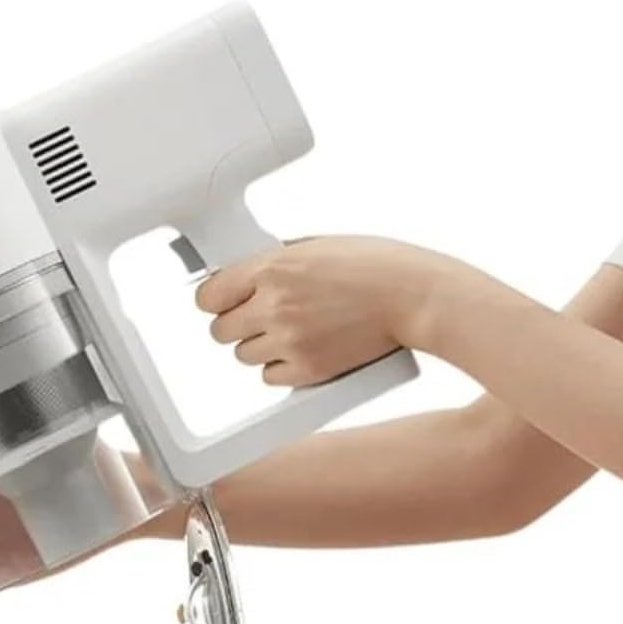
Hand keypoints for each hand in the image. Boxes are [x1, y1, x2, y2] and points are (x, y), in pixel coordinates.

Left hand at [196, 236, 459, 386]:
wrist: (414, 296)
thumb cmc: (376, 265)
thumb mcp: (316, 246)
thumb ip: (276, 262)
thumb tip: (244, 275)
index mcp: (273, 267)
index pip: (208, 296)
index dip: (216, 299)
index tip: (224, 301)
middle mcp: (275, 305)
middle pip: (221, 331)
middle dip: (237, 324)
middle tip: (258, 318)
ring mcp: (290, 340)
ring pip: (244, 356)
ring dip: (260, 346)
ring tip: (289, 332)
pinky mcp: (309, 370)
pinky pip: (270, 377)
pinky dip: (281, 369)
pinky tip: (302, 350)